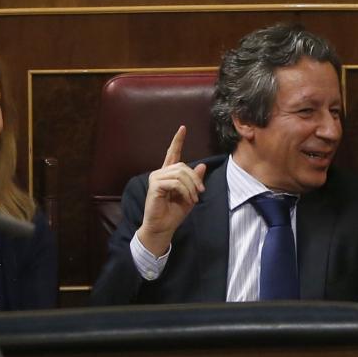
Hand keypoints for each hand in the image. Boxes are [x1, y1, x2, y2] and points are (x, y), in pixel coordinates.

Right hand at [136, 125, 207, 256]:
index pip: (172, 153)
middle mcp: (160, 173)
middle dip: (195, 178)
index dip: (178, 140)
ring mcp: (156, 178)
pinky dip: (185, 191)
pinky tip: (187, 199)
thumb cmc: (173, 213)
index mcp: (168, 174)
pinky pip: (175, 182)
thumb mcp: (190, 195)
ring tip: (194, 198)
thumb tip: (202, 165)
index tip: (183, 128)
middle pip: (182, 166)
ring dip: (191, 186)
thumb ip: (195, 181)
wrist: (162, 228)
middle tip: (201, 191)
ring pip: (180, 173)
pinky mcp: (155, 186)